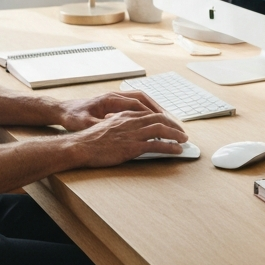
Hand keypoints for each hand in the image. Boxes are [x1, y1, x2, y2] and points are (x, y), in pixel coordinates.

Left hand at [57, 90, 163, 131]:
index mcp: (110, 99)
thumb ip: (99, 125)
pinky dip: (146, 111)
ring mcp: (116, 98)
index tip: (163, 122)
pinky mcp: (115, 103)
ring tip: (167, 121)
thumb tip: (112, 129)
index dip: (151, 113)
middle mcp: (115, 96)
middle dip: (159, 110)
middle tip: (172, 122)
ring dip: (154, 109)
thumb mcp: (84, 123)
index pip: (136, 103)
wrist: (63, 110)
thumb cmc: (73, 116)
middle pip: (143, 99)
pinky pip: (136, 104)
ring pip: (141, 100)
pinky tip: (152, 120)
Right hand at [69, 109, 188, 167]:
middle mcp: (131, 121)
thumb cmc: (90, 139)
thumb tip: (127, 129)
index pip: (149, 113)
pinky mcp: (133, 147)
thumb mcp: (106, 126)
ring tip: (183, 140)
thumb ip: (119, 125)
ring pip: (161, 130)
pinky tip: (177, 150)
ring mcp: (133, 134)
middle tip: (181, 132)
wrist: (81, 146)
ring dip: (175, 134)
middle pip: (159, 119)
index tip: (170, 124)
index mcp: (125, 115)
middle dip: (173, 125)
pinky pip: (157, 145)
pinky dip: (170, 147)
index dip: (163, 118)